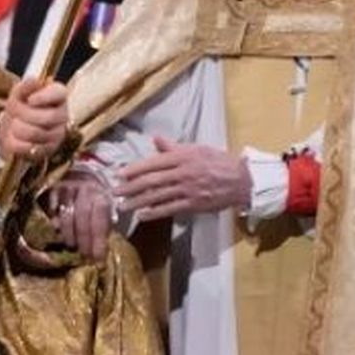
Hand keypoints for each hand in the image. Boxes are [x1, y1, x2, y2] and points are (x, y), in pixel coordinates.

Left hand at [0, 78, 68, 161]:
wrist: (13, 129)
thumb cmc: (20, 106)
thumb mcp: (19, 93)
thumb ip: (26, 86)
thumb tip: (35, 80)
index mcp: (59, 96)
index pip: (60, 94)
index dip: (44, 97)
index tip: (30, 100)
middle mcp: (63, 116)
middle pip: (48, 117)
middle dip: (24, 115)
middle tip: (14, 112)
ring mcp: (58, 135)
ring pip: (36, 133)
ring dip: (18, 128)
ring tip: (15, 125)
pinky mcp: (48, 151)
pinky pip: (30, 148)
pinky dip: (17, 143)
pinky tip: (16, 137)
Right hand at [47, 172, 113, 260]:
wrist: (84, 177)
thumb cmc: (96, 200)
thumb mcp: (106, 211)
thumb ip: (103, 228)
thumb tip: (99, 254)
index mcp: (102, 195)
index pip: (100, 220)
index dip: (98, 241)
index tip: (97, 258)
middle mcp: (86, 189)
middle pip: (83, 217)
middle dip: (83, 239)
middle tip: (83, 254)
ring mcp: (69, 186)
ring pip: (67, 212)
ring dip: (68, 232)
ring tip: (71, 245)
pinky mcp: (55, 185)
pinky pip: (52, 203)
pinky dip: (53, 216)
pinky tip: (56, 228)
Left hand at [116, 136, 250, 221]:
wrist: (241, 180)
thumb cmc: (218, 162)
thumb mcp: (196, 149)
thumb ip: (174, 147)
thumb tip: (155, 139)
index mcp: (182, 157)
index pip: (153, 163)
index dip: (134, 169)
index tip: (119, 174)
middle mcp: (182, 173)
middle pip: (151, 181)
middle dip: (130, 187)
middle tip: (113, 192)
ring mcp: (187, 190)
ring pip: (157, 196)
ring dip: (137, 202)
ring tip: (122, 206)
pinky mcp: (193, 205)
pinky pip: (170, 209)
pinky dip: (154, 212)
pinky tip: (142, 215)